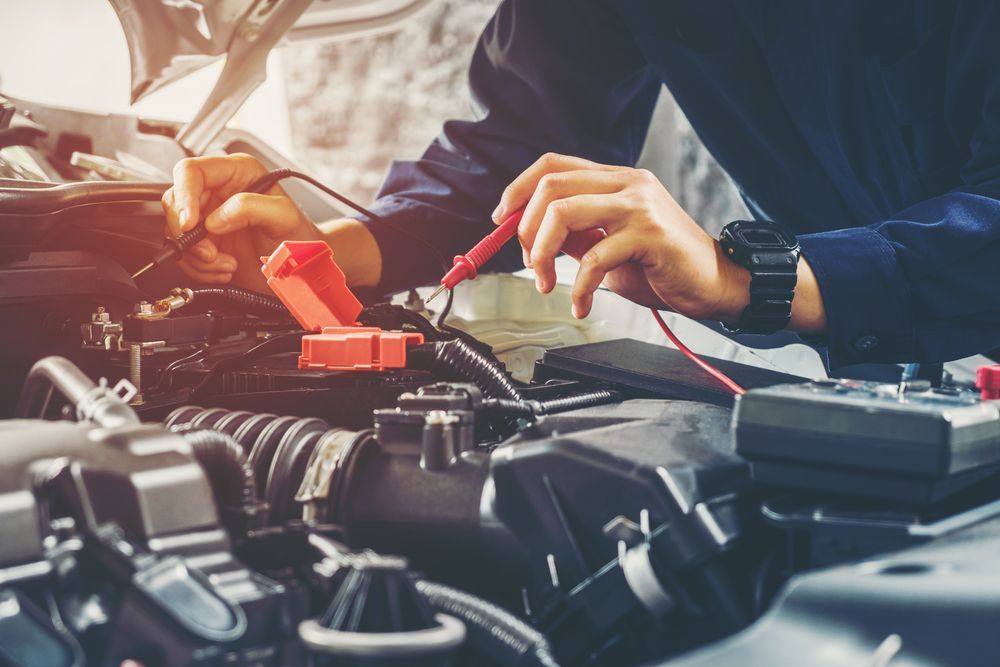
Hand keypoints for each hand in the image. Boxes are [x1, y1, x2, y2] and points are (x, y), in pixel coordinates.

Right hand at [162, 153, 321, 291]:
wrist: (303, 268)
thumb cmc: (300, 237)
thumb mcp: (284, 217)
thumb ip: (251, 208)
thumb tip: (216, 218)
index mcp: (236, 173)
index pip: (191, 171)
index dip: (184, 196)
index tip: (190, 224)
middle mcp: (219, 192)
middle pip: (176, 202)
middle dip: (189, 234)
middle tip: (211, 253)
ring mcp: (210, 218)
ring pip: (177, 232)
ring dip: (198, 257)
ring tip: (227, 264)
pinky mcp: (206, 243)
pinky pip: (185, 255)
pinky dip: (200, 269)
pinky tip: (225, 269)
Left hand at [494, 153, 824, 331]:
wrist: (716, 284)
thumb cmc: (663, 267)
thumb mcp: (609, 247)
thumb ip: (576, 236)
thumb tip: (532, 238)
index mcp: (615, 179)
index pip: (553, 165)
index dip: (518, 188)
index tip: (500, 220)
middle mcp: (627, 183)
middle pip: (551, 185)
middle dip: (525, 228)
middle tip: (527, 263)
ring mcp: (639, 205)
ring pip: (564, 213)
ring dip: (541, 254)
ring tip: (545, 284)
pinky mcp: (649, 234)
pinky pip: (594, 256)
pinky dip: (577, 286)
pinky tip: (580, 304)